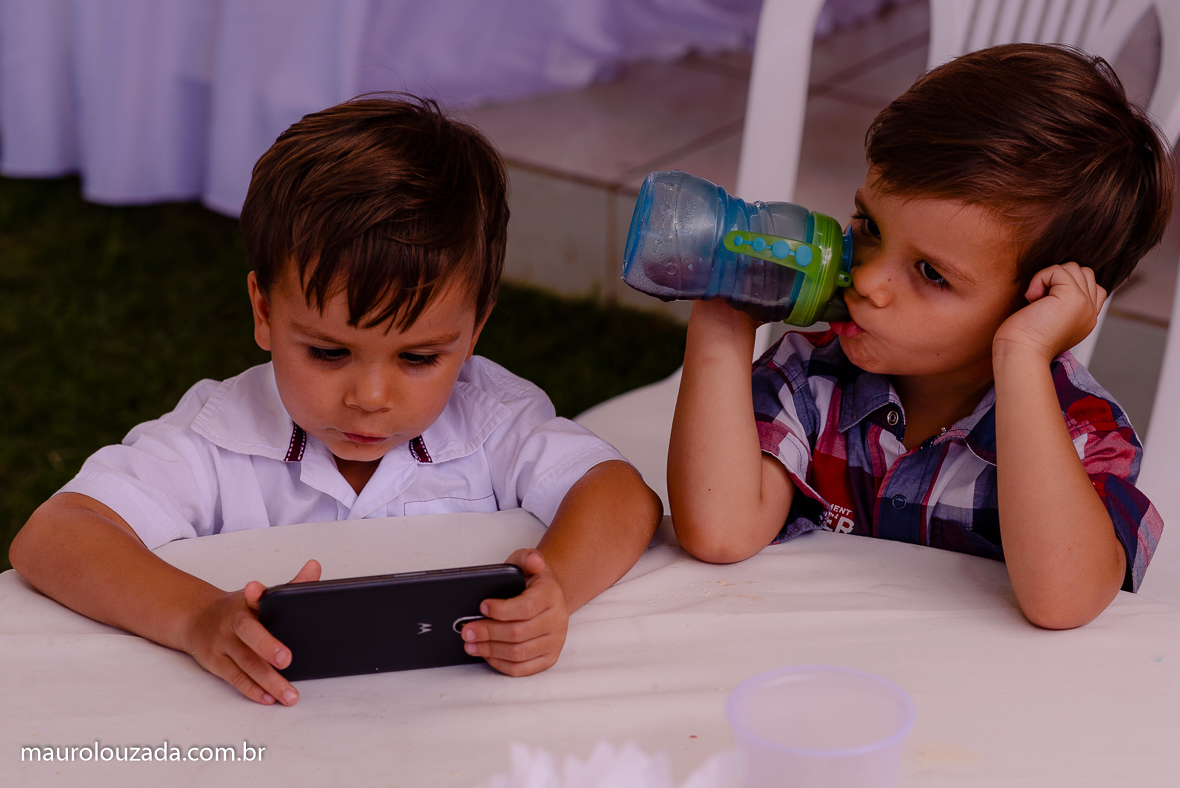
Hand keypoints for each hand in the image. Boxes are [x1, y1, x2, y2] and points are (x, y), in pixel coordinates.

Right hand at [181, 559, 320, 704]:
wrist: (196, 619)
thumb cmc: (237, 608)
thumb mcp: (259, 595)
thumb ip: (290, 584)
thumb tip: (315, 566)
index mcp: (245, 603)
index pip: (252, 596)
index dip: (255, 592)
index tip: (254, 588)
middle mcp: (232, 623)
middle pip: (249, 634)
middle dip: (267, 646)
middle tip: (287, 659)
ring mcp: (222, 644)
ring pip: (246, 663)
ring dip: (269, 681)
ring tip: (290, 695)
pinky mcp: (215, 663)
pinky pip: (235, 678)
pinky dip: (252, 690)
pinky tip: (269, 698)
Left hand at [459, 549, 568, 675]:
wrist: (549, 597)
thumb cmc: (532, 582)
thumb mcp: (527, 562)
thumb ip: (527, 557)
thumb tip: (534, 560)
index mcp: (551, 595)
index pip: (526, 607)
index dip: (501, 610)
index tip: (482, 607)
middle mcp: (557, 620)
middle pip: (518, 633)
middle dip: (487, 632)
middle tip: (467, 630)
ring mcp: (554, 641)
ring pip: (518, 653)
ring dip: (490, 650)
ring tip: (471, 643)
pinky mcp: (548, 658)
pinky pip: (522, 668)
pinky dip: (500, 663)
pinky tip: (486, 653)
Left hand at [994, 263, 1105, 362]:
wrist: (1020, 354)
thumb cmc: (1023, 339)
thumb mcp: (1048, 319)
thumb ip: (1060, 302)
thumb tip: (1054, 281)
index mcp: (1087, 318)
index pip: (1093, 286)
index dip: (1068, 285)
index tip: (1046, 303)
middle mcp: (1090, 312)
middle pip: (1083, 273)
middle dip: (1058, 279)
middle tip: (1040, 302)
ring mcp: (1085, 304)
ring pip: (1073, 268)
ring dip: (1049, 278)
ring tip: (1036, 301)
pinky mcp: (1074, 297)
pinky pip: (1058, 270)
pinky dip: (1040, 278)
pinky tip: (1032, 298)